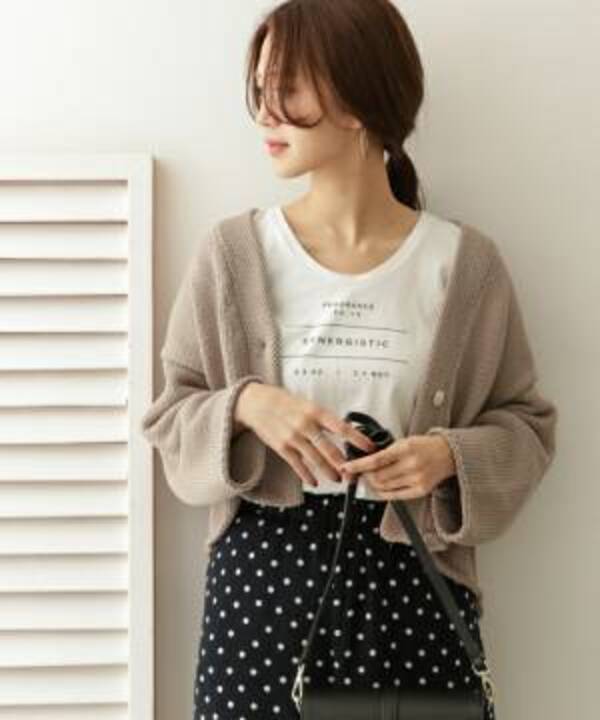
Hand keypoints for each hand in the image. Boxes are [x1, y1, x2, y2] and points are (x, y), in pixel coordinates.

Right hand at [236, 382, 377, 487]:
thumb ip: (324, 419)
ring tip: (338, 479)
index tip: (370, 447)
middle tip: (355, 473)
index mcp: (316, 411)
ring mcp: (293, 437)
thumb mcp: (308, 404)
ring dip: (329, 472)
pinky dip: (307, 475)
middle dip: (344, 464)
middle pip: (329, 449)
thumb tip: (346, 432)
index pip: (341, 427)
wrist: (257, 403)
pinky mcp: (282, 447)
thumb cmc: (286, 403)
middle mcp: (305, 425)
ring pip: (315, 460)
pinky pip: (298, 465)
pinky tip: (315, 482)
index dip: (357, 438)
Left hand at [338, 434, 455, 500]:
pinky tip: (378, 487)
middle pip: (378, 477)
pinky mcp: (420, 490)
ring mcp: (416, 479)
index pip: (376, 460)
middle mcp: (411, 465)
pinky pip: (394, 495)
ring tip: (369, 478)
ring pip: (384, 487)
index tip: (346, 468)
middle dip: (364, 476)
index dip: (358, 466)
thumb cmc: (423, 446)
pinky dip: (382, 493)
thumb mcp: (404, 441)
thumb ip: (385, 451)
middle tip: (358, 473)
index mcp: (406, 448)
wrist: (448, 454)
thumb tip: (364, 460)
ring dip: (372, 484)